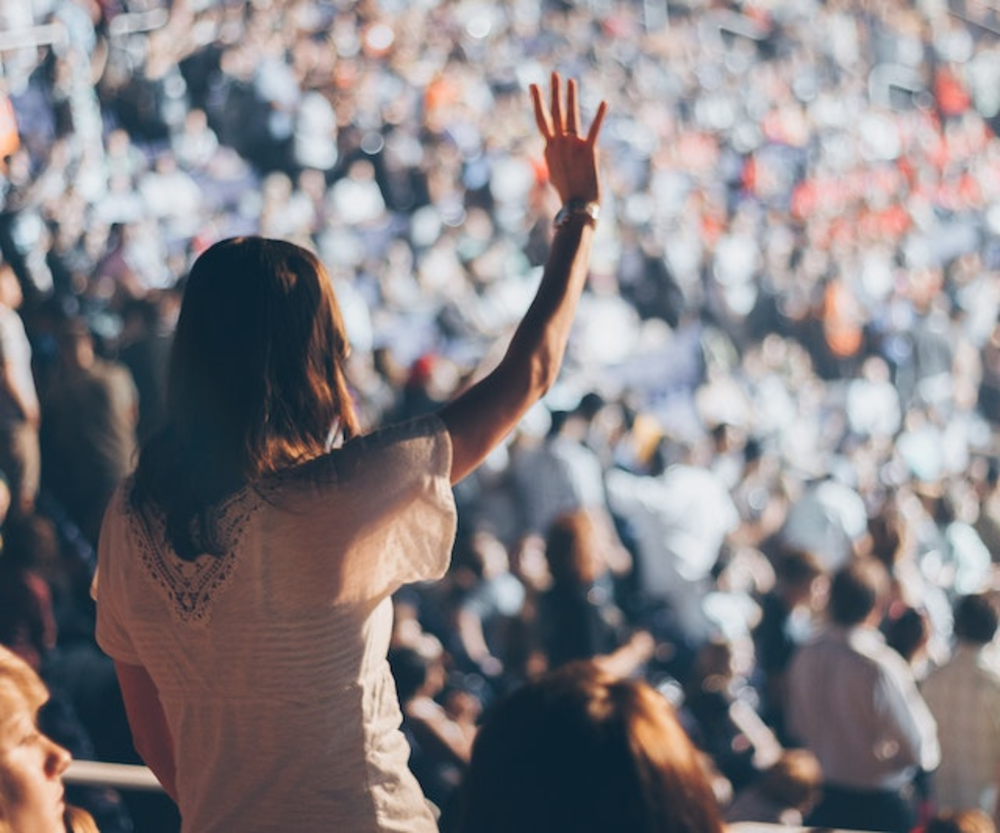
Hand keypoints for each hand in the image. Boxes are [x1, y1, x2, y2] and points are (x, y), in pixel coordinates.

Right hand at [530, 72, 605, 205]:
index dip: (539, 104)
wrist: (577, 208)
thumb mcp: (555, 175)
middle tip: (552, 75)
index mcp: (549, 149)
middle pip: (552, 114)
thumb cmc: (568, 194)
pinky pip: (594, 130)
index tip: (535, 88)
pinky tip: (604, 102)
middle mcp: (557, 145)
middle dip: (551, 93)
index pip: (543, 122)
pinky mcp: (588, 152)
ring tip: (569, 80)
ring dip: (570, 97)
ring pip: (569, 116)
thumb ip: (554, 161)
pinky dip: (599, 116)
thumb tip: (551, 157)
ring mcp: (571, 147)